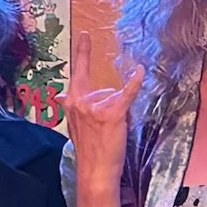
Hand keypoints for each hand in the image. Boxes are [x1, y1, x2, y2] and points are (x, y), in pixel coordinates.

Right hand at [66, 31, 143, 192]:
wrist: (94, 171)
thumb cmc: (89, 150)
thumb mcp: (75, 126)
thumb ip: (74, 109)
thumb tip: (66, 97)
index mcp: (71, 102)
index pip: (78, 72)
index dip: (83, 52)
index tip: (85, 35)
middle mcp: (79, 101)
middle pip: (105, 89)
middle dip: (110, 105)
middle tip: (105, 130)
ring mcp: (95, 107)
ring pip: (115, 97)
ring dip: (118, 111)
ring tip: (111, 134)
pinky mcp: (111, 114)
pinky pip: (126, 94)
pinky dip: (134, 83)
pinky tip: (140, 73)